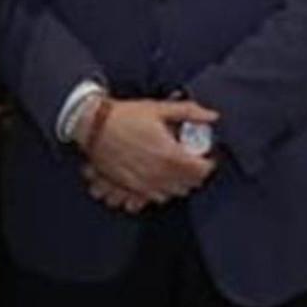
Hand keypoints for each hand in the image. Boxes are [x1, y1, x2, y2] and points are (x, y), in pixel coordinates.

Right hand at [78, 98, 217, 204]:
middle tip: (192, 158)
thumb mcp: (159, 108)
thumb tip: (212, 116)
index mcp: (171, 155)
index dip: (208, 163)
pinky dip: (162, 190)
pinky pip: (156, 198)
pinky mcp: (133, 189)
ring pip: (174, 193)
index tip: (206, 155)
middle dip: (195, 173)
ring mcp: (146, 184)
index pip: (202, 171)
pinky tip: (159, 177)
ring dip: (180, 182)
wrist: (95, 127)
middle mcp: (160, 175)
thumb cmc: (126, 116)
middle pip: (190, 184)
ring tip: (176, 167)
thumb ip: (189, 112)